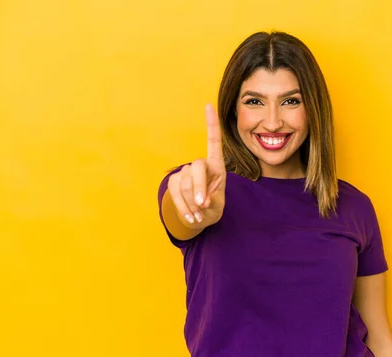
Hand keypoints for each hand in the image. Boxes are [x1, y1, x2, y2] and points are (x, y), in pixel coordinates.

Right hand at [167, 104, 225, 227]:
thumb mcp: (217, 205)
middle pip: (197, 168)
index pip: (213, 142)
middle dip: (200, 188)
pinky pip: (175, 193)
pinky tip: (191, 217)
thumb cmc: (213, 207)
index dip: (211, 124)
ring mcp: (185, 172)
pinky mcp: (173, 181)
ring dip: (192, 203)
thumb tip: (200, 200)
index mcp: (216, 166)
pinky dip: (184, 207)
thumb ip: (211, 201)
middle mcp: (200, 165)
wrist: (199, 216)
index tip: (209, 105)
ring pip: (185, 184)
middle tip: (203, 205)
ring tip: (199, 214)